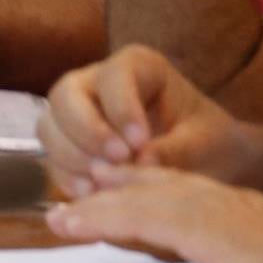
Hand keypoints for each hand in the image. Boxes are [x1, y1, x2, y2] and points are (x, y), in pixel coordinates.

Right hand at [43, 46, 254, 194]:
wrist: (211, 164)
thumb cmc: (212, 142)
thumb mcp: (207, 142)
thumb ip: (177, 148)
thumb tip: (142, 160)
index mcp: (138, 67)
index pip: (113, 77)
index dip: (120, 108)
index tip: (141, 142)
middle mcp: (97, 84)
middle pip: (64, 96)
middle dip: (86, 132)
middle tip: (117, 161)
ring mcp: (78, 115)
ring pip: (50, 128)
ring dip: (71, 157)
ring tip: (103, 183)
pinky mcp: (71, 148)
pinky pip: (53, 160)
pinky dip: (67, 179)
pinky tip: (92, 196)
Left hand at [43, 169, 262, 262]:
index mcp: (243, 207)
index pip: (183, 191)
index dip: (144, 192)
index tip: (112, 194)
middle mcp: (224, 198)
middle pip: (152, 185)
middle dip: (110, 189)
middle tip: (72, 196)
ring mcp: (214, 208)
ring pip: (136, 197)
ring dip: (92, 206)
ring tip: (58, 217)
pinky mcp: (205, 227)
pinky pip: (137, 216)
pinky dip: (98, 219)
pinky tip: (70, 225)